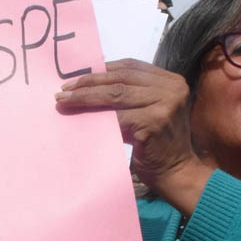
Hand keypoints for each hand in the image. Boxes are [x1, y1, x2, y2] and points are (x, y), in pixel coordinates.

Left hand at [55, 59, 209, 213]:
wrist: (176, 174)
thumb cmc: (157, 145)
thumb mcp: (146, 111)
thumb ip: (129, 96)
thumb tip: (88, 85)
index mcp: (171, 81)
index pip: (130, 66)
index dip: (101, 70)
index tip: (77, 77)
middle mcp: (172, 88)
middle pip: (121, 78)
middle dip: (89, 82)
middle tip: (64, 88)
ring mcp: (166, 104)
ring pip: (116, 94)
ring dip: (86, 96)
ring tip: (64, 100)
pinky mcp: (154, 122)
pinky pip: (118, 116)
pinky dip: (96, 116)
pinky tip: (80, 118)